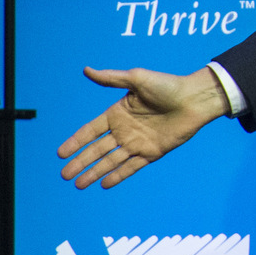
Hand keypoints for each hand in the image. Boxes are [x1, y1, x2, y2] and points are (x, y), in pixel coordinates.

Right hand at [58, 66, 228, 188]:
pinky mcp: (152, 152)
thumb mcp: (137, 79)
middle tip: (64, 175)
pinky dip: (118, 175)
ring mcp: (138, 142)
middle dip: (80, 162)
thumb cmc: (168, 85)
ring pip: (111, 160)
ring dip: (94, 172)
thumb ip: (112, 78)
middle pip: (97, 149)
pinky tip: (103, 183)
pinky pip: (132, 166)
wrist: (195, 99)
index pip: (91, 131)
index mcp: (118, 113)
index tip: (60, 154)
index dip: (75, 142)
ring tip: (78, 185)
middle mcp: (125, 130)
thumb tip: (86, 70)